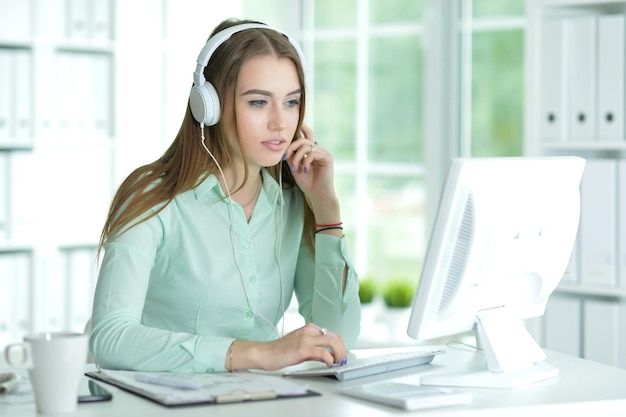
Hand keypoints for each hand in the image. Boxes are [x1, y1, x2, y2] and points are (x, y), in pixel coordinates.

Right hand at [230, 323, 347, 370]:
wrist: (266, 353)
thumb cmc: (281, 350)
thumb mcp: (301, 345)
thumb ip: (315, 347)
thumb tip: (328, 355)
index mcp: (309, 328)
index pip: (332, 334)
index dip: (340, 345)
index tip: (341, 354)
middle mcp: (309, 330)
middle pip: (335, 336)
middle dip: (342, 349)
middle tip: (342, 360)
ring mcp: (306, 338)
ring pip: (332, 342)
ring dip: (339, 353)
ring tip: (338, 362)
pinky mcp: (303, 348)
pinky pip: (323, 353)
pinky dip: (330, 359)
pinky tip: (328, 364)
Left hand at [285, 124, 336, 204]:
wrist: (317, 195)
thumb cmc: (307, 183)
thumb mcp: (295, 167)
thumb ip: (292, 156)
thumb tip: (285, 146)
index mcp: (311, 151)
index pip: (307, 135)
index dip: (302, 128)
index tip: (294, 124)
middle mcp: (318, 149)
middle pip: (303, 139)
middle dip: (292, 147)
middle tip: (285, 157)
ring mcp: (324, 153)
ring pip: (306, 146)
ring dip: (297, 157)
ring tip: (295, 168)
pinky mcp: (328, 157)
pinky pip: (312, 153)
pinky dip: (305, 161)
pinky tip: (305, 170)